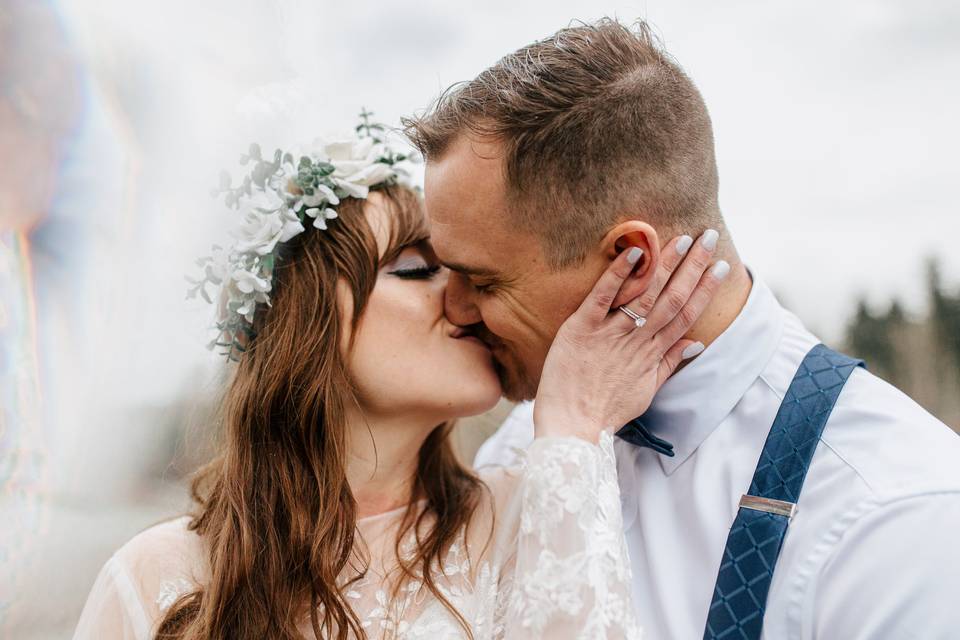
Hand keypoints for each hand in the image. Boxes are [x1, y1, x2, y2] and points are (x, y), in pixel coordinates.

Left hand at [533, 231, 727, 441]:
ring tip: (682, 239)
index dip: (705, 289)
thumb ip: (670, 363)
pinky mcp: (581, 329)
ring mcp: (610, 334)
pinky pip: (602, 296)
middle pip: (671, 298)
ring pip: (644, 294)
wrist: (572, 427)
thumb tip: (697, 342)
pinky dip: (618, 274)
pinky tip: (634, 252)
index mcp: (652, 354)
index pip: (686, 315)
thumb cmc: (605, 411)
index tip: (723, 266)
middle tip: (710, 237)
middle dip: (693, 267)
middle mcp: (636, 341)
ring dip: (664, 264)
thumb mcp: (645, 390)